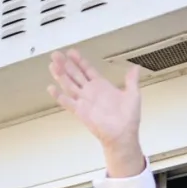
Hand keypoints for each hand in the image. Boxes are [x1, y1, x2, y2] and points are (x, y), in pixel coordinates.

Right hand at [48, 49, 145, 176]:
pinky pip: (67, 102)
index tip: (71, 52)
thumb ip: (131, 81)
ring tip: (52, 65)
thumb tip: (135, 68)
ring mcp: (84, 101)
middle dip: (65, 64)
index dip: (79, 61)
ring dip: (60, 75)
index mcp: (102, 86)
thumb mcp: (133, 95)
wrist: (123, 135)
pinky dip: (59, 96)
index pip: (87, 70)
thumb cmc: (129, 118)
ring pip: (69, 85)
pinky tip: (51, 88)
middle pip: (75, 74)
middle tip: (56, 54)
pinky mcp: (80, 112)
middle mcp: (91, 92)